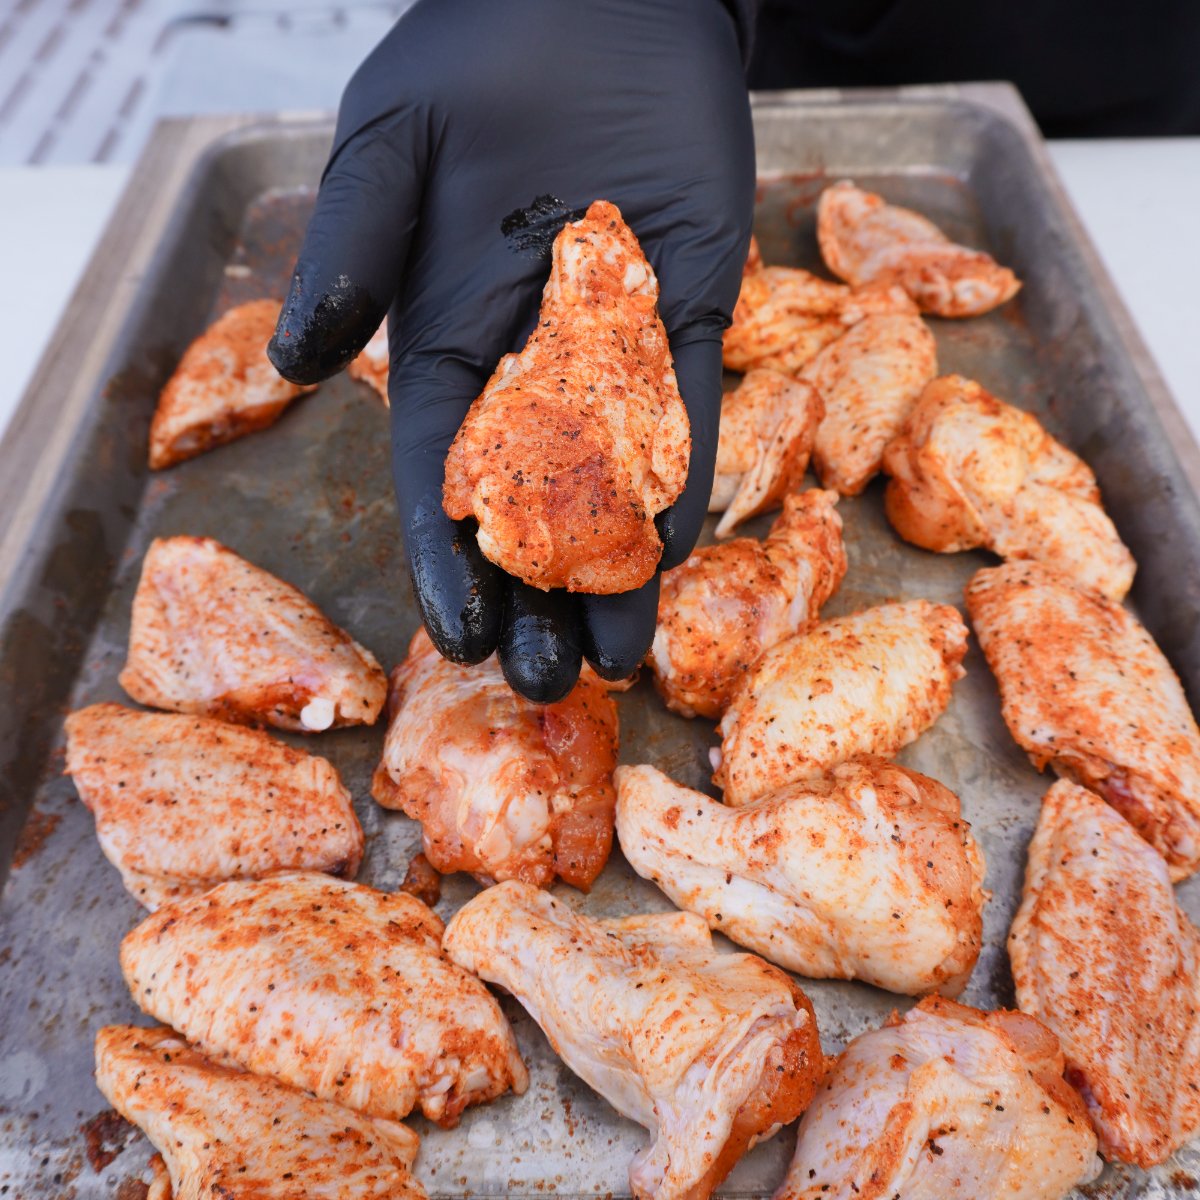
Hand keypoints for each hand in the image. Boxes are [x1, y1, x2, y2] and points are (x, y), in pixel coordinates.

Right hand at [269, 0, 753, 701]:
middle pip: (529, 509)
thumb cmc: (476, 59)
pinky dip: (680, 482)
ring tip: (616, 660)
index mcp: (445, 346)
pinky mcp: (691, 321)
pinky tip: (674, 555)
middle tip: (543, 681)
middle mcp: (529, 369)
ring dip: (613, 574)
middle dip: (534, 596)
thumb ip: (352, 248)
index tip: (457, 634)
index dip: (445, 560)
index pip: (439, 477)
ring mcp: (616, 354)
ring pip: (613, 485)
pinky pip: (688, 414)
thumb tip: (292, 356)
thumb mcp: (388, 146)